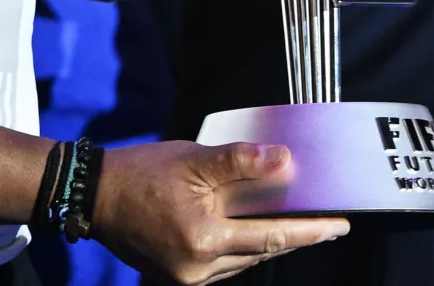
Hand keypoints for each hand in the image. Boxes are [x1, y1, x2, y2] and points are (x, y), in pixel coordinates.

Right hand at [91, 139, 344, 282]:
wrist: (92, 196)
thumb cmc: (140, 173)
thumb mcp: (190, 159)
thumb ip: (238, 161)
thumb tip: (284, 160)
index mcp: (204, 238)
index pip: (272, 236)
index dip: (310, 231)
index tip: (341, 225)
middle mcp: (199, 267)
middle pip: (261, 252)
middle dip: (295, 238)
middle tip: (326, 226)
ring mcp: (187, 277)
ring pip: (243, 263)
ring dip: (267, 244)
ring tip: (291, 227)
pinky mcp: (177, 277)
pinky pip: (222, 268)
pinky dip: (241, 251)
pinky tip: (248, 236)